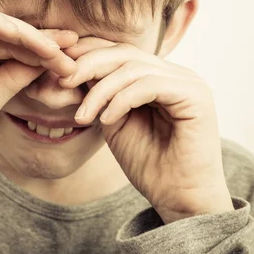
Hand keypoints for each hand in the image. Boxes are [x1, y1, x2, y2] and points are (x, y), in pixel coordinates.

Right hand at [0, 0, 77, 177]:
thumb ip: (13, 77)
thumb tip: (46, 63)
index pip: (13, 45)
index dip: (43, 50)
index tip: (72, 60)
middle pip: (6, 30)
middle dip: (41, 39)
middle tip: (72, 47)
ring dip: (23, 31)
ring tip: (51, 47)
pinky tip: (19, 34)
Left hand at [59, 38, 233, 223]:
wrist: (179, 201)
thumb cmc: (148, 165)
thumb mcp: (113, 121)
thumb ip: (100, 93)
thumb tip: (70, 66)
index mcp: (160, 76)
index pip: (121, 51)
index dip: (88, 53)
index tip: (58, 67)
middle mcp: (177, 74)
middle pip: (126, 53)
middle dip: (89, 64)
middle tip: (63, 81)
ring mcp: (188, 82)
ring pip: (134, 68)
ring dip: (101, 90)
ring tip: (83, 115)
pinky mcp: (195, 96)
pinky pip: (149, 85)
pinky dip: (122, 100)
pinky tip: (106, 120)